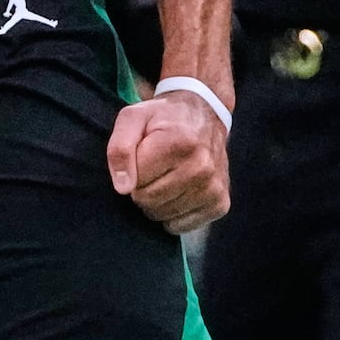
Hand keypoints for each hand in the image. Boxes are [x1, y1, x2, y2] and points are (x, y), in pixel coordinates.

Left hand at [108, 91, 230, 234]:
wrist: (205, 114)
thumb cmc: (162, 118)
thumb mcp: (133, 118)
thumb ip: (120, 148)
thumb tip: (123, 188)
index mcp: (178, 143)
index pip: (135, 182)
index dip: (131, 171)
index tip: (141, 156)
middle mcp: (201, 167)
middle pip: (148, 201)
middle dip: (141, 188)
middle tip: (152, 168)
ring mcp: (213, 188)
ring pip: (162, 215)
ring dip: (156, 201)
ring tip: (166, 176)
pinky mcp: (220, 204)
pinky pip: (180, 226)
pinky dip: (173, 213)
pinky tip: (178, 190)